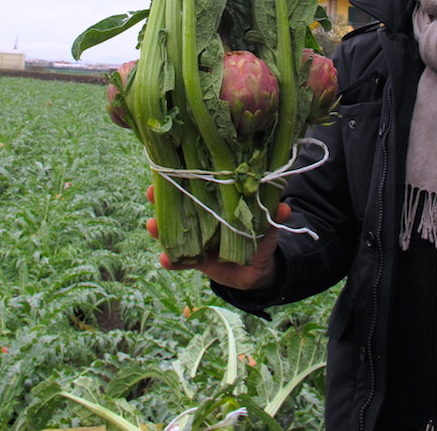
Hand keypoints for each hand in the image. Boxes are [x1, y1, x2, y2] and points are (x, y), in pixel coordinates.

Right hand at [146, 185, 290, 290]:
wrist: (257, 270)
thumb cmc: (260, 236)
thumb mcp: (268, 224)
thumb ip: (273, 216)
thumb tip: (284, 208)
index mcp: (215, 201)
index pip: (195, 183)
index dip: (181, 174)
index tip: (169, 166)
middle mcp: (200, 215)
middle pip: (175, 202)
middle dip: (160, 196)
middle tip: (151, 191)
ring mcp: (194, 238)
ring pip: (170, 229)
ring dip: (158, 227)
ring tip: (151, 225)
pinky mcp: (193, 261)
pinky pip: (177, 260)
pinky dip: (170, 259)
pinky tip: (165, 259)